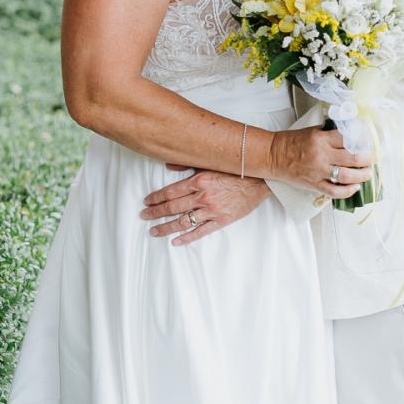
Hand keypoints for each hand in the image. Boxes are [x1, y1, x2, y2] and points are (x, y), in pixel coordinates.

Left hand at [140, 166, 270, 244]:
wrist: (260, 179)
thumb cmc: (235, 169)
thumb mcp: (210, 162)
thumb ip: (187, 164)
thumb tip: (168, 166)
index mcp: (199, 180)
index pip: (170, 192)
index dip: (156, 198)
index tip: (146, 201)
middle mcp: (203, 196)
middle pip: (173, 207)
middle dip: (155, 213)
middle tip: (144, 216)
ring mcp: (212, 210)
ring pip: (183, 221)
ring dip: (166, 227)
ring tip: (154, 231)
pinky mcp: (221, 220)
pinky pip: (201, 232)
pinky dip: (187, 237)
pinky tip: (175, 241)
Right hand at [266, 127, 373, 198]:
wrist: (273, 155)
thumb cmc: (292, 142)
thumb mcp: (312, 131)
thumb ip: (330, 133)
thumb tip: (351, 134)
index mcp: (321, 139)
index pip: (348, 138)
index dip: (362, 140)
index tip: (368, 142)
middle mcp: (321, 155)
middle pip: (353, 158)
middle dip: (368, 159)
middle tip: (372, 158)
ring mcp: (318, 172)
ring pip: (347, 176)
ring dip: (362, 175)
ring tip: (368, 173)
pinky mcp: (314, 184)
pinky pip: (335, 191)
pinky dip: (348, 191)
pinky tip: (355, 187)